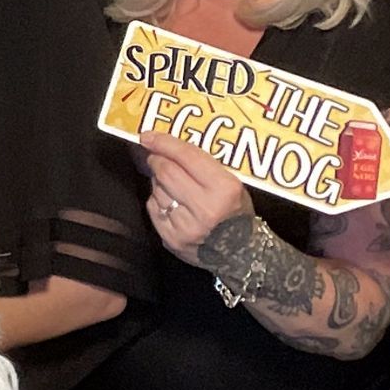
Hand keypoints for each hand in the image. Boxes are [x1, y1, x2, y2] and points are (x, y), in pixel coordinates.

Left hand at [138, 129, 253, 267]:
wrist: (240, 253)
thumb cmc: (236, 212)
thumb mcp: (232, 183)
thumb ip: (202, 165)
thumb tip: (167, 147)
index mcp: (224, 189)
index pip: (187, 156)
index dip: (164, 142)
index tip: (148, 135)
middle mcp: (205, 208)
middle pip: (166, 172)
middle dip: (157, 159)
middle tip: (155, 155)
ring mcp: (186, 226)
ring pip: (157, 190)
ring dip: (158, 181)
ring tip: (170, 182)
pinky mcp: (172, 239)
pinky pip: (154, 209)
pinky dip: (157, 200)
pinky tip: (170, 201)